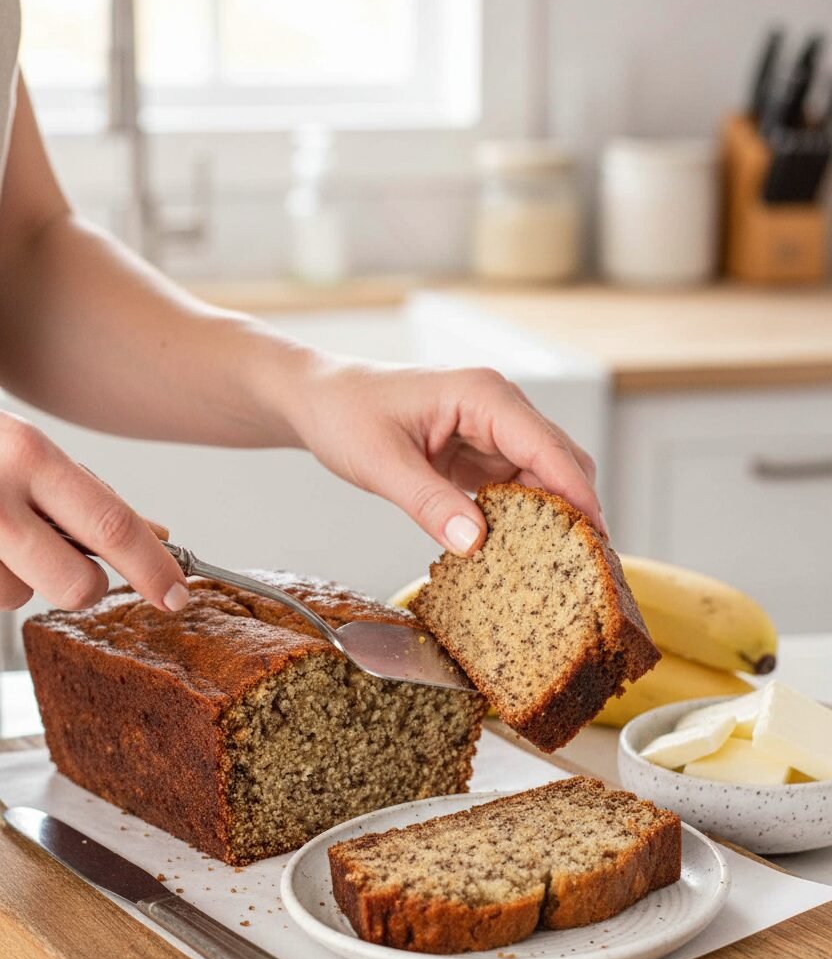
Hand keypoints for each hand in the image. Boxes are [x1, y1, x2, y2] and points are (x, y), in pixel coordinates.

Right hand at [0, 411, 188, 611]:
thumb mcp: (30, 451)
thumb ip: (90, 494)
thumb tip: (161, 537)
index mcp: (28, 455)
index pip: (113, 526)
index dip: (154, 570)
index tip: (178, 595)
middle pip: (77, 586)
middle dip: (87, 586)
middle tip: (74, 563)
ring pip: (20, 597)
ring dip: (20, 576)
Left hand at [291, 361, 604, 553]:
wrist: (320, 400)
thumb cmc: (345, 414)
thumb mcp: (383, 463)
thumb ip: (429, 503)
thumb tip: (474, 543)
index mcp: (482, 395)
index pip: (546, 446)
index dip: (576, 493)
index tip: (597, 537)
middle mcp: (497, 407)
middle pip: (558, 459)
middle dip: (574, 508)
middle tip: (585, 564)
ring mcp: (491, 429)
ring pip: (542, 475)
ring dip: (550, 515)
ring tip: (559, 564)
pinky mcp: (479, 452)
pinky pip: (515, 486)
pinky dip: (522, 516)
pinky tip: (521, 549)